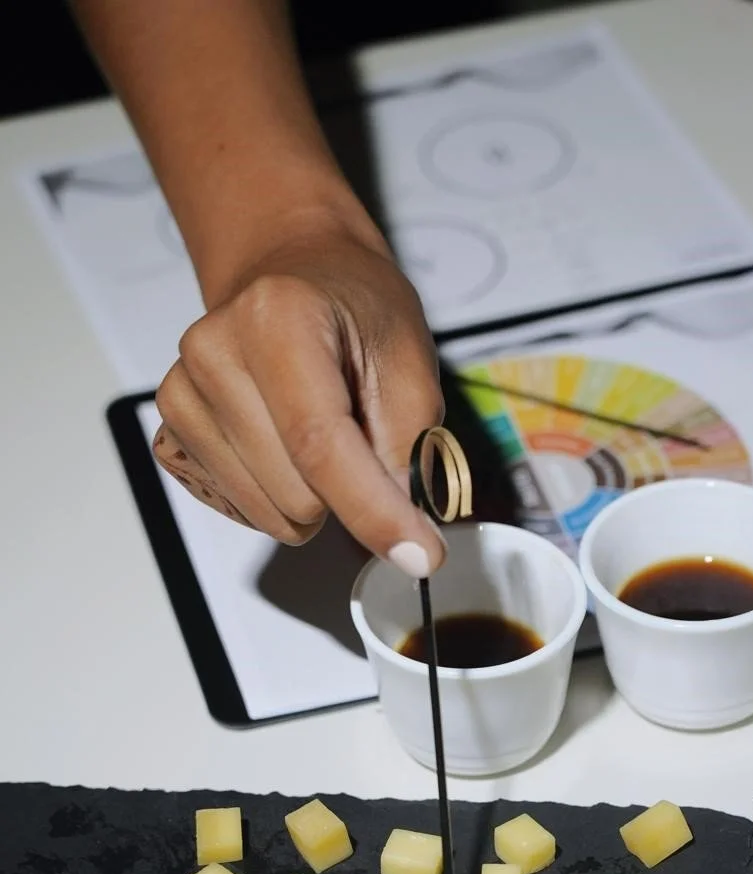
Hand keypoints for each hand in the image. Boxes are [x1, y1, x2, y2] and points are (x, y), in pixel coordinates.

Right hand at [153, 218, 446, 577]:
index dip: (374, 512)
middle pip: (296, 492)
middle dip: (348, 494)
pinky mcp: (169, 435)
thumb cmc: (353, 310)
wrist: (291, 274)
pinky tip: (282, 450)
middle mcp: (212, 353)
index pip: (321, 444)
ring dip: (313, 499)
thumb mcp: (410, 359)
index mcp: (276, 318)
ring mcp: (180, 397)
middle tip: (361, 438)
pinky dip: (275, 500)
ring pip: (269, 514)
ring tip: (319, 435)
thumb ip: (409, 446)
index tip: (420, 557)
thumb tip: (405, 538)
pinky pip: (238, 511)